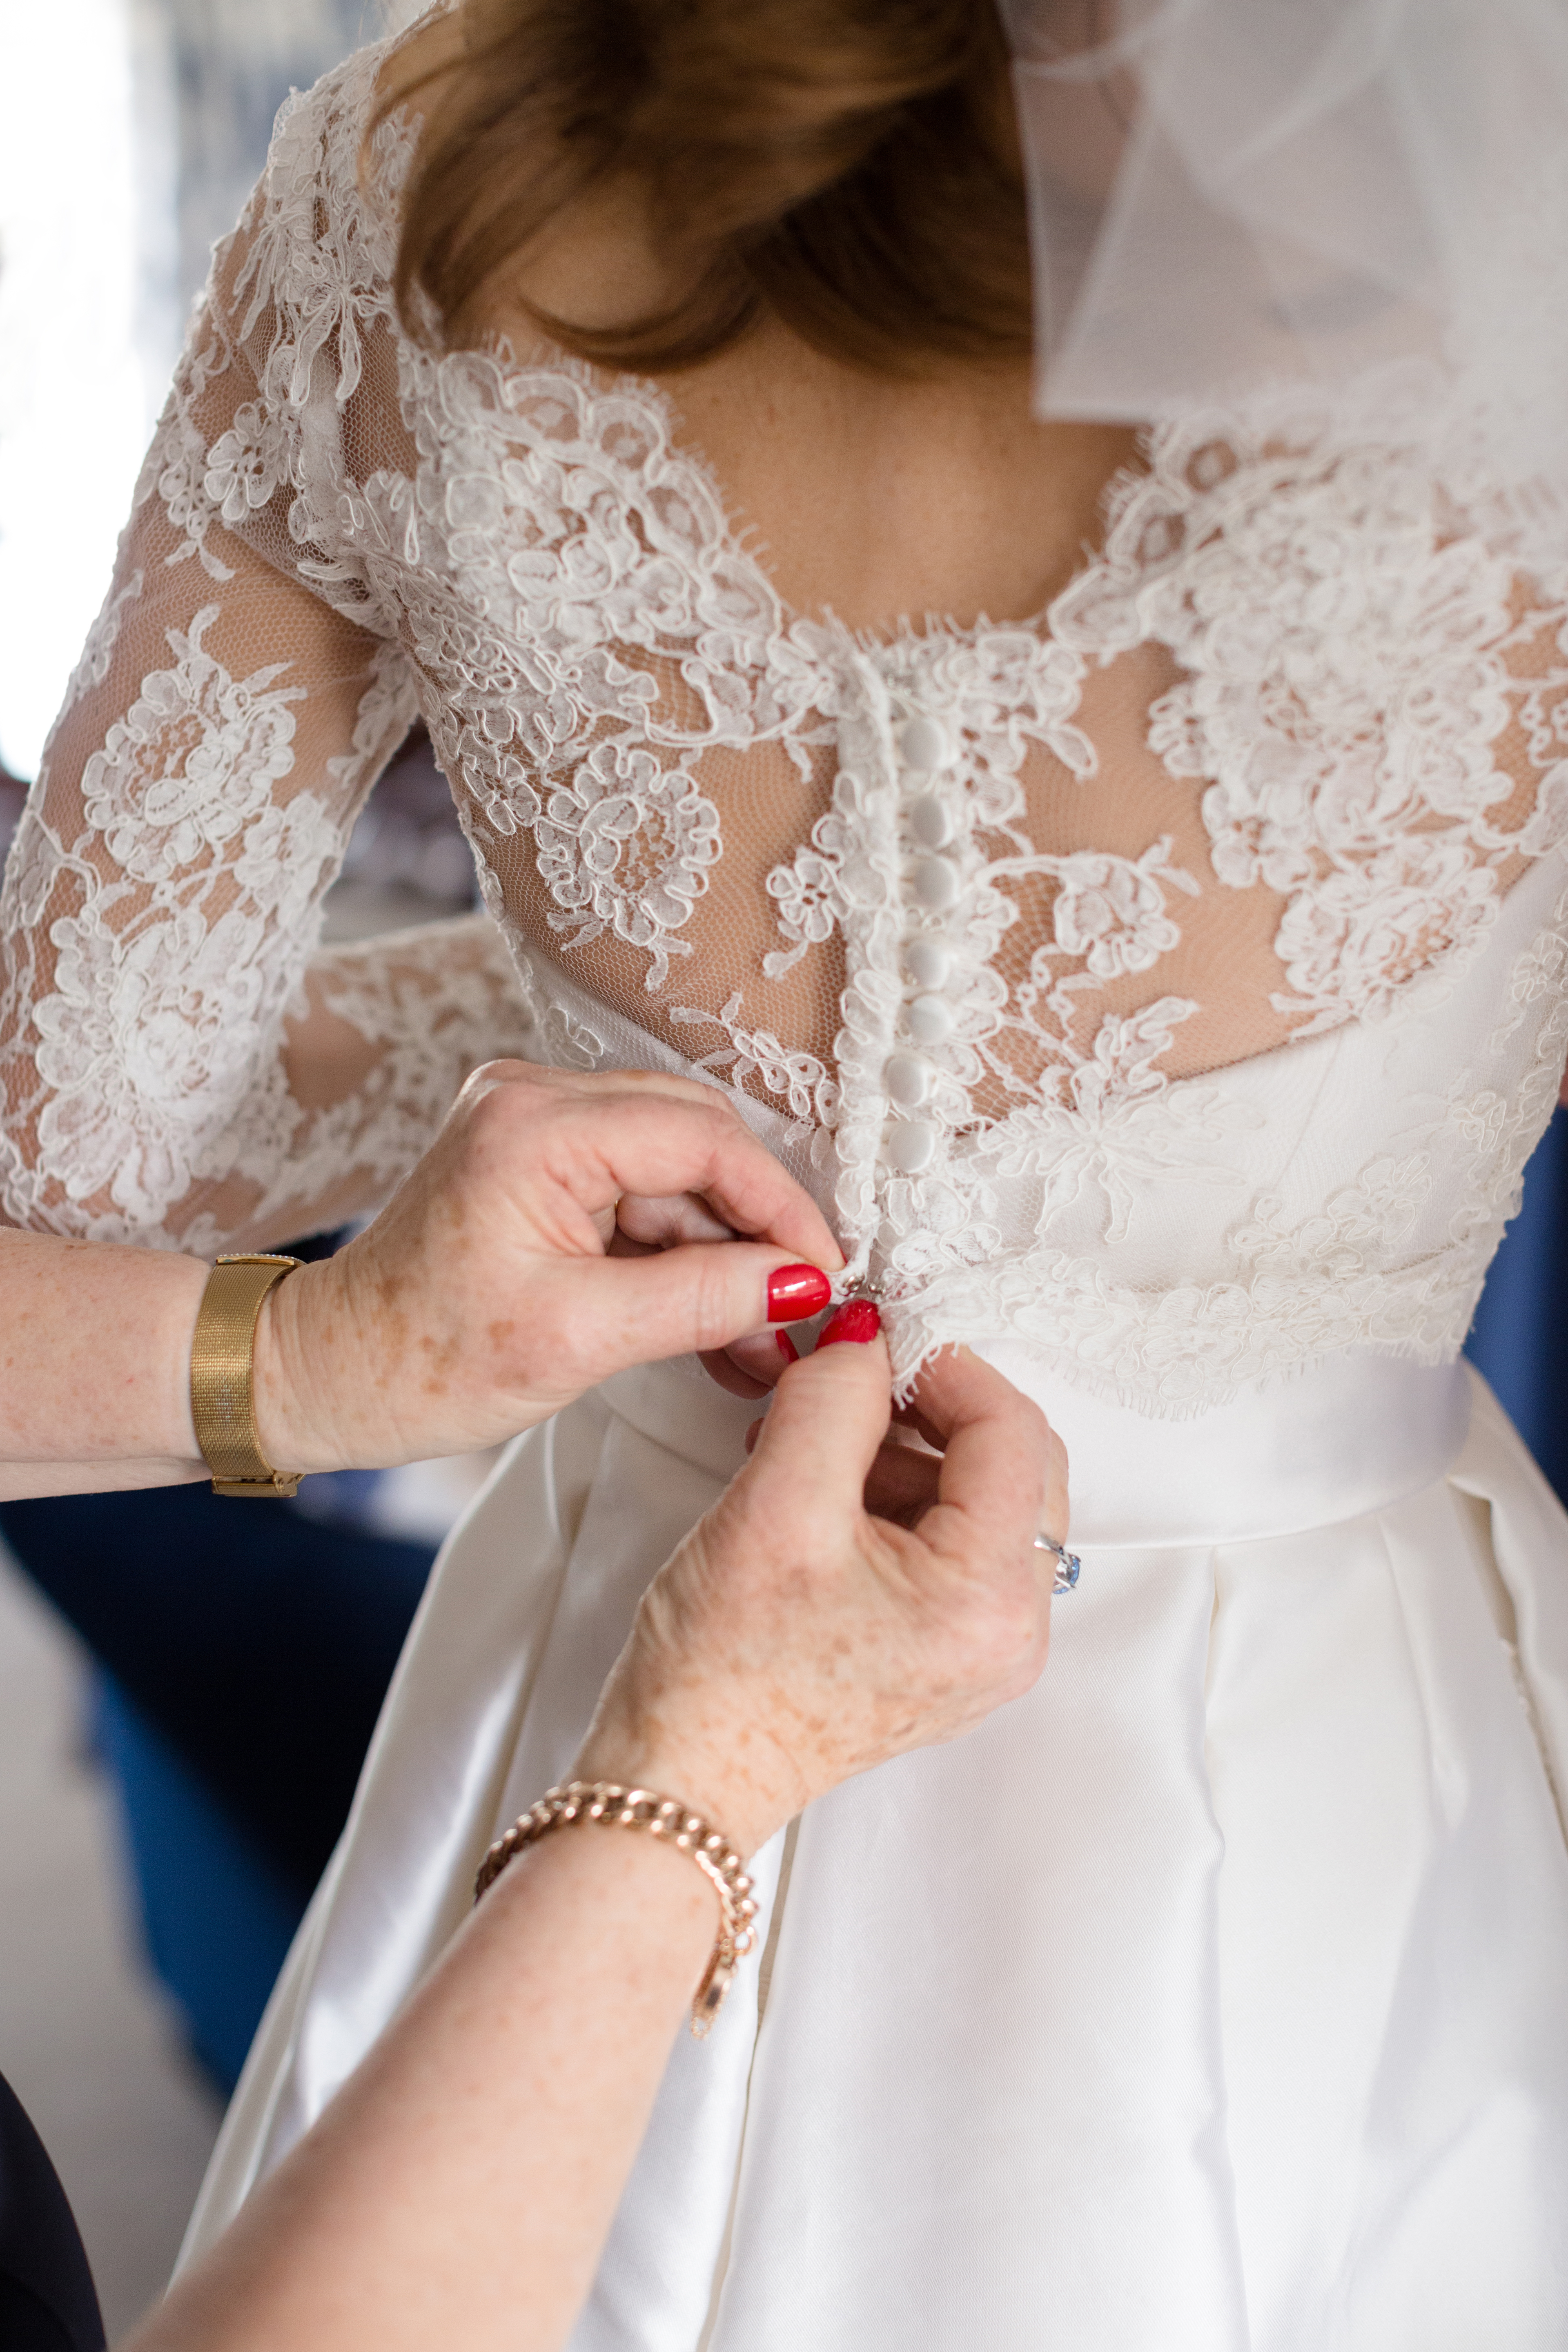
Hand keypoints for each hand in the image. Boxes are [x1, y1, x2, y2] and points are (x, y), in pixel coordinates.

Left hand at [253, 1061, 841, 1473]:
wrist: (326, 1374)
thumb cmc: (421, 1361)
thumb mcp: (576, 1339)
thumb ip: (700, 1300)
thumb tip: (802, 1284)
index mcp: (533, 1125)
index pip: (702, 1139)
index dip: (778, 1206)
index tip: (824, 1274)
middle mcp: (532, 1099)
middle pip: (697, 1143)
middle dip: (756, 1230)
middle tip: (802, 1310)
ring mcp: (533, 1126)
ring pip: (675, 1173)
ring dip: (723, 1253)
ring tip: (762, 1339)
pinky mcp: (537, 1164)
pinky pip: (639, 1194)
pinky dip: (680, 1256)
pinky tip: (717, 1321)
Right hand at [574, 1310, 1067, 1855]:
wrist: (683, 1777)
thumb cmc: (722, 1675)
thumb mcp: (777, 1502)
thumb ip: (835, 1397)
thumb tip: (869, 1338)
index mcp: (989, 1599)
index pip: (1011, 1431)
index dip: (944, 1366)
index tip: (878, 1338)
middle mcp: (1010, 1632)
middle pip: (1013, 1464)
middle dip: (929, 1408)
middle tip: (849, 1381)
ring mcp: (982, 1648)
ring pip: (979, 1499)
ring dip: (905, 1450)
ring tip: (808, 1443)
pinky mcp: (945, 1652)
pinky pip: (950, 1544)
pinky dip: (897, 1498)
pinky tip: (820, 1489)